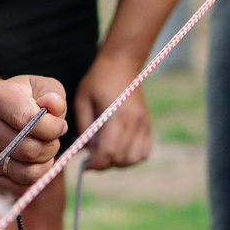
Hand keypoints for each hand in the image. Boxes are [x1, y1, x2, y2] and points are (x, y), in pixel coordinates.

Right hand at [0, 74, 66, 195]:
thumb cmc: (24, 100)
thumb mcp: (40, 88)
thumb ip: (53, 95)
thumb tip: (55, 106)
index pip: (26, 119)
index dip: (51, 127)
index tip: (59, 125)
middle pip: (29, 150)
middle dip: (51, 147)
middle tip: (51, 139)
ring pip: (27, 173)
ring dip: (45, 165)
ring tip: (44, 151)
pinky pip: (21, 188)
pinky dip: (35, 179)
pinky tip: (33, 163)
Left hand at [73, 52, 150, 170]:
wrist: (121, 64)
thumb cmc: (97, 81)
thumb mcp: (82, 101)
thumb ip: (84, 128)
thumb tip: (88, 151)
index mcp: (116, 115)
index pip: (109, 152)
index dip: (96, 164)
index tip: (86, 164)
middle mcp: (134, 121)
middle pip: (121, 158)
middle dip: (104, 164)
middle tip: (93, 157)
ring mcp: (143, 123)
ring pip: (134, 158)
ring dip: (119, 162)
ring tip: (106, 153)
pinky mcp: (147, 124)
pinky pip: (144, 152)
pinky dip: (132, 157)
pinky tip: (120, 149)